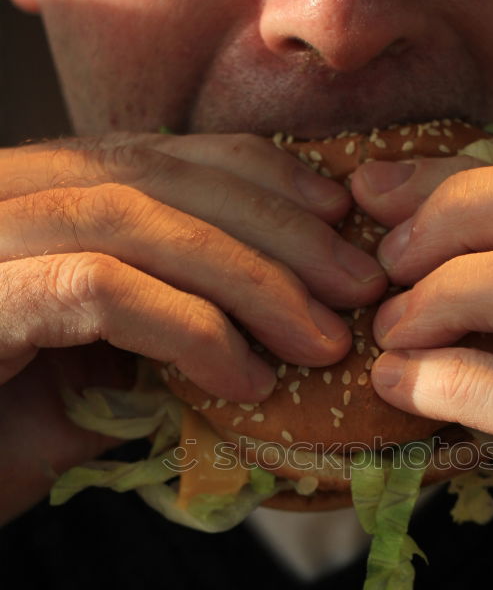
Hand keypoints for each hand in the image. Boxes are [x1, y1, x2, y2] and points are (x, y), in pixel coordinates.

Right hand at [0, 132, 386, 521]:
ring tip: (320, 344)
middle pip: (162, 176)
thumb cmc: (5, 435)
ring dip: (249, 281)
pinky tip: (244, 382)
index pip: (166, 154)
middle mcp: (8, 196)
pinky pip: (100, 290)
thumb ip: (171, 334)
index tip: (341, 227)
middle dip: (278, 230)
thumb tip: (276, 336)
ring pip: (135, 219)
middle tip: (360, 291)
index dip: (264, 177)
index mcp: (44, 198)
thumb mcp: (107, 374)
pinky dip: (187, 330)